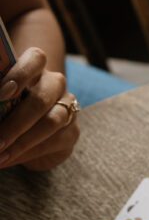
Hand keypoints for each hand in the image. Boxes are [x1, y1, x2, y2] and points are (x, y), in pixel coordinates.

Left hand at [0, 46, 79, 170]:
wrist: (32, 129)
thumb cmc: (9, 105)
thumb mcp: (3, 97)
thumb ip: (0, 98)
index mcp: (35, 68)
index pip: (35, 59)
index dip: (19, 75)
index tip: (2, 93)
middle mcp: (55, 84)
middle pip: (41, 100)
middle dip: (14, 123)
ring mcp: (68, 108)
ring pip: (50, 123)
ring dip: (21, 142)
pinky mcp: (71, 133)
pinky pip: (52, 143)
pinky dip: (27, 153)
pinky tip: (8, 160)